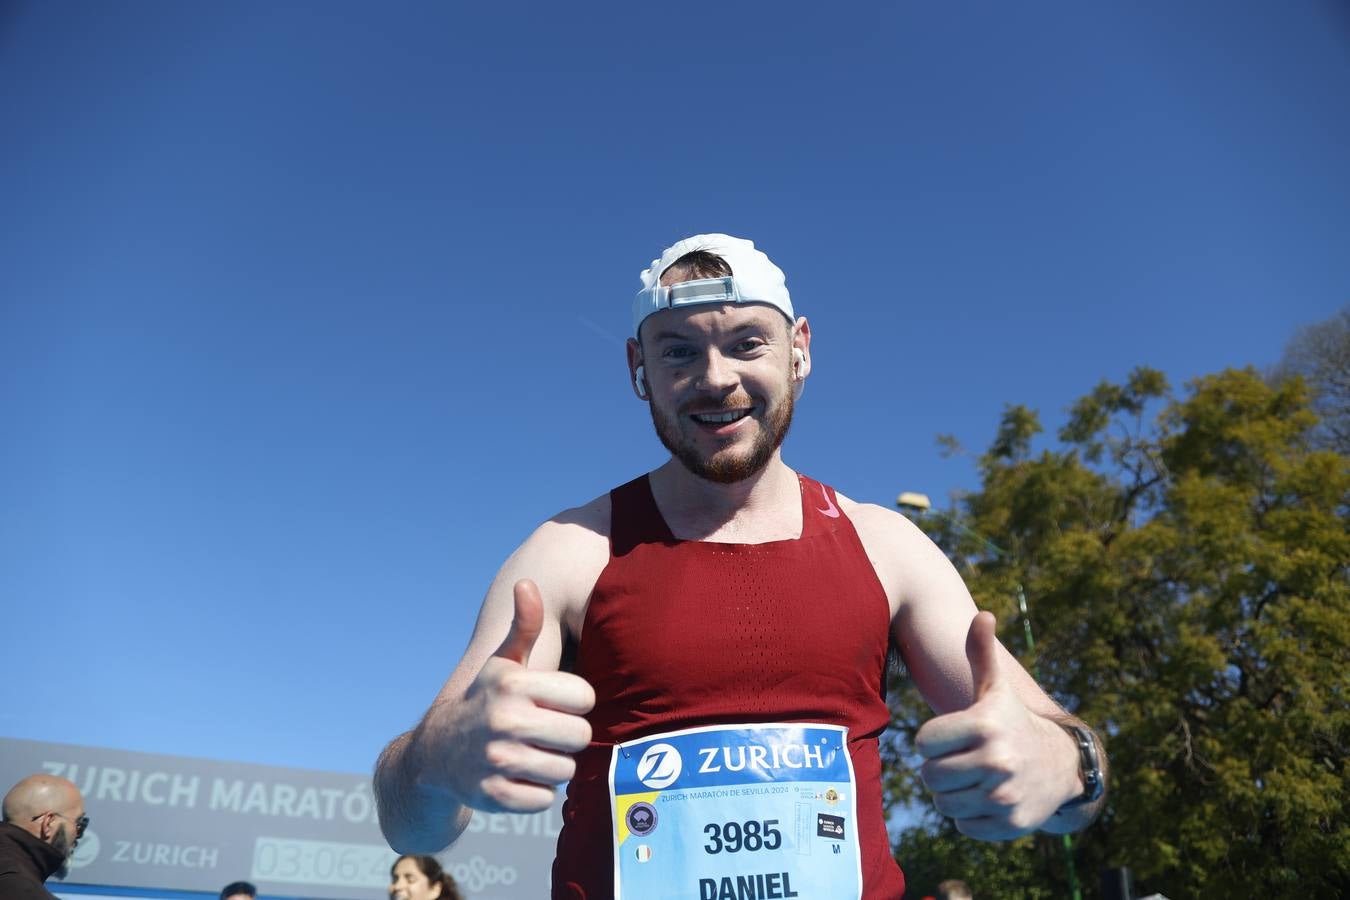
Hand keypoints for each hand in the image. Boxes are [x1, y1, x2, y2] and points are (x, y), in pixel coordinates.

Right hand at [415, 579, 594, 813]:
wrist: (438, 752)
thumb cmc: (486, 700)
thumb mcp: (503, 663)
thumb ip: (524, 626)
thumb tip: (526, 583)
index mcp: (513, 684)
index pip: (585, 697)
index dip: (575, 703)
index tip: (557, 704)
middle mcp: (504, 720)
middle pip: (580, 737)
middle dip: (568, 737)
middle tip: (547, 733)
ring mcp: (497, 761)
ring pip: (566, 770)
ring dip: (555, 765)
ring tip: (534, 753)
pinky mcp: (494, 797)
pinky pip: (546, 799)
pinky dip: (538, 792)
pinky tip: (520, 777)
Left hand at [914, 611, 1078, 839]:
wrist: (1061, 765)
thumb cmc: (1012, 721)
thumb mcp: (995, 688)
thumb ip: (981, 652)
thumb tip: (983, 615)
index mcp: (984, 724)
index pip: (923, 743)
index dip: (934, 740)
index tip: (955, 735)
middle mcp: (997, 760)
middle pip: (930, 776)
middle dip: (942, 768)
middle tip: (965, 759)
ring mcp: (1005, 795)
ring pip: (943, 803)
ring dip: (954, 793)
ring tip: (977, 777)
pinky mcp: (1010, 824)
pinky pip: (963, 825)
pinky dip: (971, 815)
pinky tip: (989, 798)